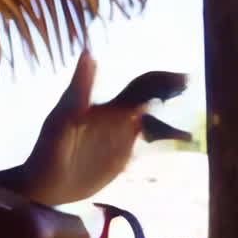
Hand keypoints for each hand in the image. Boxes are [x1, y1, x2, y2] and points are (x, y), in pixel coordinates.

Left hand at [19, 52, 192, 205]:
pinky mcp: (122, 156)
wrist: (43, 185)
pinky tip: (182, 144)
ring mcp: (121, 137)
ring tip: (188, 132)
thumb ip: (79, 90)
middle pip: (151, 99)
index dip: (161, 80)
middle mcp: (117, 117)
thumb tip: (88, 52)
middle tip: (194, 95)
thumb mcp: (62, 121)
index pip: (140, 86)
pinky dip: (166, 142)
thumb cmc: (48, 150)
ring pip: (155, 122)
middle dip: (172, 94)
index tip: (183, 81)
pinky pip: (149, 145)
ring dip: (173, 121)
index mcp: (106, 106)